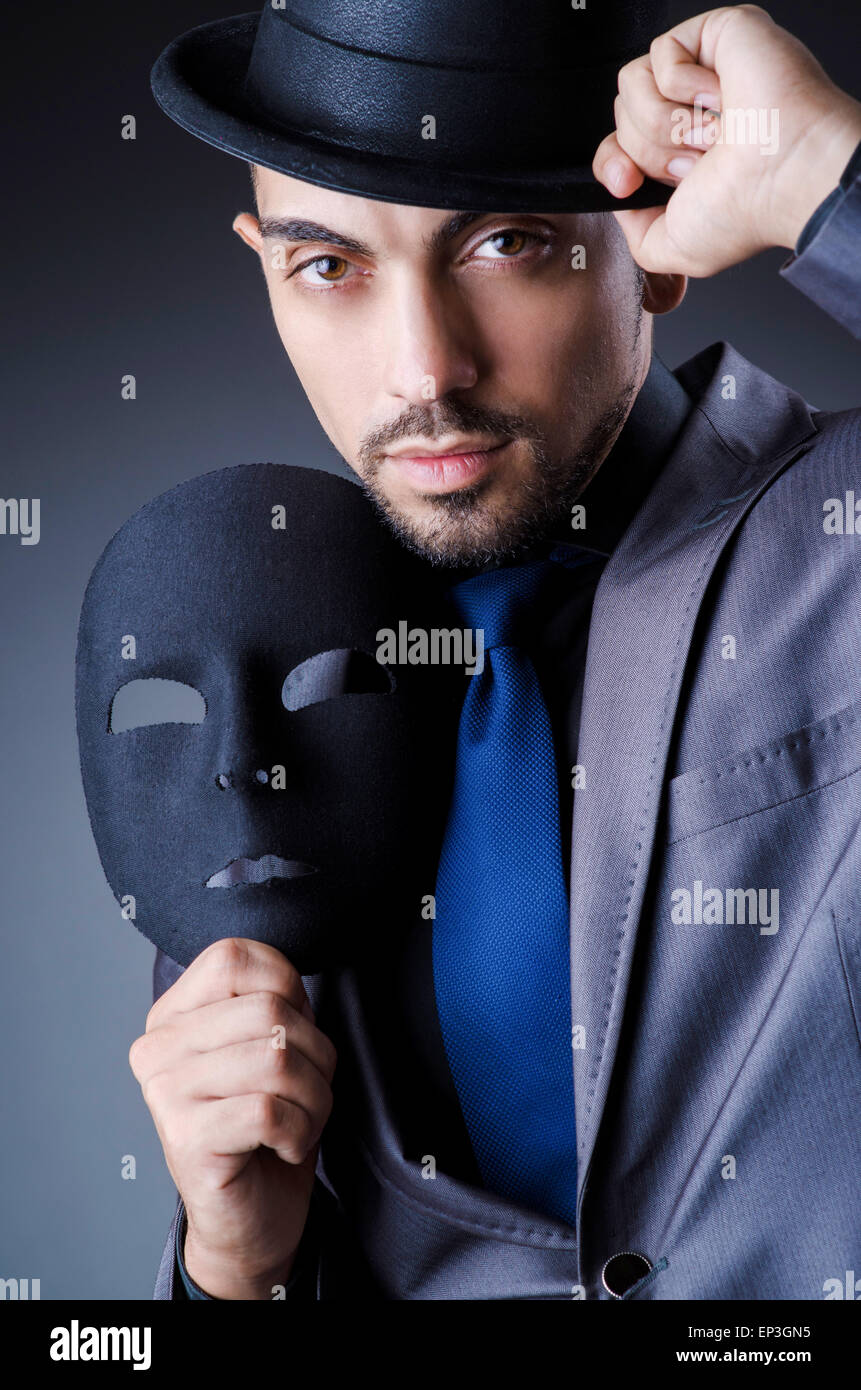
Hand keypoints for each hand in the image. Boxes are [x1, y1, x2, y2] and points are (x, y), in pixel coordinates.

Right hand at [129, 937, 336, 1299]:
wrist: (252, 1217)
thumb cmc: (266, 1127)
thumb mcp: (270, 1047)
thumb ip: (271, 1001)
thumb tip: (288, 982)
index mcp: (173, 1015)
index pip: (235, 957)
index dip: (287, 988)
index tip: (293, 1032)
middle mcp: (158, 1048)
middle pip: (269, 1010)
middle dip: (315, 1054)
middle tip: (307, 1091)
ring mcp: (165, 1092)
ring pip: (276, 1058)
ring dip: (314, 1096)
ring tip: (299, 1119)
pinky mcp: (184, 1137)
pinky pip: (271, 1110)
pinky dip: (299, 1130)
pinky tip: (284, 1144)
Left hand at [593, 4, 860, 274]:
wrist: (783, 176)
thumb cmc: (743, 211)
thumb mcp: (671, 248)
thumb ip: (635, 234)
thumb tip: (623, 196)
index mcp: (679, 156)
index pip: (616, 146)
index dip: (613, 165)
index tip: (629, 184)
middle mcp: (688, 114)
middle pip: (620, 118)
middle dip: (650, 151)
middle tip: (697, 162)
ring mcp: (701, 72)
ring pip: (632, 84)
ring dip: (666, 123)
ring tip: (711, 134)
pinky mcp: (713, 35)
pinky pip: (661, 54)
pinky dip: (685, 86)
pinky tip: (722, 100)